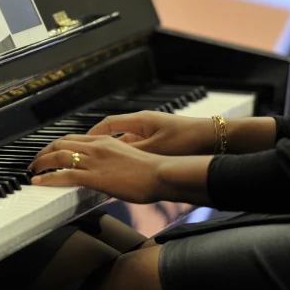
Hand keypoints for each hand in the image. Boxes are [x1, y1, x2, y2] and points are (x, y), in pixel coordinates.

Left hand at [28, 135, 164, 203]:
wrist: (161, 174)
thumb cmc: (152, 170)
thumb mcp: (129, 158)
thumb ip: (114, 159)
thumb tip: (107, 168)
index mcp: (105, 140)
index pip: (73, 138)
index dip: (57, 144)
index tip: (50, 152)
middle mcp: (96, 146)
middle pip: (61, 143)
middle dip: (44, 151)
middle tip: (36, 161)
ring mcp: (94, 160)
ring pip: (59, 156)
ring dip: (42, 162)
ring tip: (32, 170)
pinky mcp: (95, 176)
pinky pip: (65, 174)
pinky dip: (48, 177)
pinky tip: (38, 181)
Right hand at [87, 111, 214, 155]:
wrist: (211, 138)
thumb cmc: (186, 139)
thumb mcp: (156, 148)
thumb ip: (133, 152)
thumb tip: (112, 157)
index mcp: (140, 121)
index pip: (108, 124)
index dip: (92, 133)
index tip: (78, 143)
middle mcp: (143, 125)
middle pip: (114, 134)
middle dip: (98, 145)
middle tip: (84, 156)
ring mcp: (151, 133)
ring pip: (126, 143)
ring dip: (114, 153)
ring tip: (101, 165)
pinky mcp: (159, 142)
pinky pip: (137, 149)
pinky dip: (129, 157)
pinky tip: (125, 169)